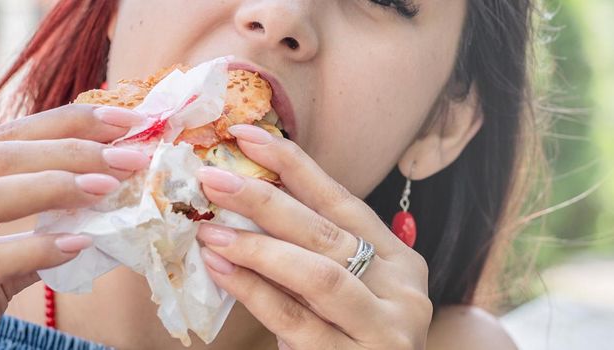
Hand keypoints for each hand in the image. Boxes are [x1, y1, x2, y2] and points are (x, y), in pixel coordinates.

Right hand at [0, 105, 150, 348]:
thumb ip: (23, 236)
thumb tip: (87, 220)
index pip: (3, 135)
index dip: (66, 122)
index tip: (124, 120)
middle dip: (71, 147)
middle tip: (131, 154)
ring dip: (54, 186)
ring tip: (109, 187)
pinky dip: (36, 248)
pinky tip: (77, 245)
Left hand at [195, 124, 432, 349]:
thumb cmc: (347, 343)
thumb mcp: (340, 294)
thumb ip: (312, 254)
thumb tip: (246, 200)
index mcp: (401, 262)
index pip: (343, 201)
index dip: (294, 166)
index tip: (246, 136)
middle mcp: (404, 291)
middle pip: (328, 233)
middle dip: (266, 199)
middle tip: (212, 177)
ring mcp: (387, 330)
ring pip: (319, 275)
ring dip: (258, 247)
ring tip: (209, 227)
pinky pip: (297, 321)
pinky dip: (255, 292)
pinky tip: (221, 271)